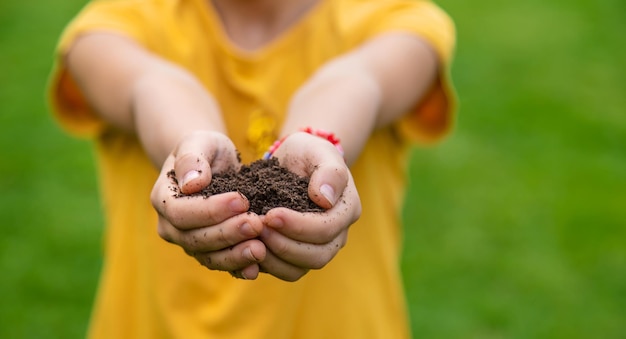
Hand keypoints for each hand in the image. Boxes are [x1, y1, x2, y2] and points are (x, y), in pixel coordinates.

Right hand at [150, 131, 265, 278]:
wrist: (214, 163)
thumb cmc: (205, 148)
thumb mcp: (199, 141)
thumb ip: (192, 158)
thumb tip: (192, 184)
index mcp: (163, 198)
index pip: (181, 213)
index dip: (210, 210)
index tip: (240, 200)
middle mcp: (171, 226)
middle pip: (195, 239)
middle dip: (227, 233)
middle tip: (256, 223)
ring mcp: (189, 242)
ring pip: (208, 257)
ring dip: (235, 256)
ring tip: (260, 249)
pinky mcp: (209, 252)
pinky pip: (222, 264)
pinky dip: (239, 268)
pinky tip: (256, 268)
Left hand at [258, 132, 361, 280]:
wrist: (293, 161)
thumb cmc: (307, 152)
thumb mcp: (318, 150)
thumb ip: (328, 171)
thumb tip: (325, 199)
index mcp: (347, 210)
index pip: (327, 229)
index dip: (299, 226)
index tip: (270, 214)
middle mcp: (337, 234)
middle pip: (317, 256)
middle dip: (285, 245)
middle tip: (258, 228)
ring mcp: (318, 248)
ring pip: (300, 269)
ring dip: (274, 258)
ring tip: (252, 239)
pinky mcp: (297, 255)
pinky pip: (285, 271)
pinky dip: (267, 265)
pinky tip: (249, 249)